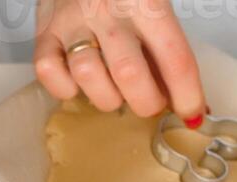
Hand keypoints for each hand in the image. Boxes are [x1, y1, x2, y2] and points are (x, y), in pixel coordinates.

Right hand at [33, 0, 204, 122]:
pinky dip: (65, 87)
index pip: (175, 57)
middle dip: (147, 103)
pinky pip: (49, 72)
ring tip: (115, 91)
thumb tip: (181, 94)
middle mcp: (108, 10)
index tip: (192, 114)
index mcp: (145, 0)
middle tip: (150, 102)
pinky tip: (78, 81)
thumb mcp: (152, 0)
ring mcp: (72, 22)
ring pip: (88, 77)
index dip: (187, 94)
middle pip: (131, 75)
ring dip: (107, 97)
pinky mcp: (43, 32)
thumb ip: (165, 42)